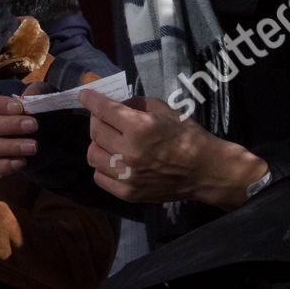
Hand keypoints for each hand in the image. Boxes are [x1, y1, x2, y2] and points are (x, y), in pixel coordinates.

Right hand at [0, 84, 42, 178]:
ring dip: (11, 146)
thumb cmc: (32, 105)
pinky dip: (3, 166)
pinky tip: (22, 162)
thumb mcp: (38, 93)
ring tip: (34, 146)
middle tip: (33, 125)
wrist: (37, 130)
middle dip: (10, 126)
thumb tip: (29, 99)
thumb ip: (35, 92)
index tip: (20, 107)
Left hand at [81, 93, 268, 209]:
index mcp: (139, 127)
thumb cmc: (186, 135)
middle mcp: (129, 152)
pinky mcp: (128, 193)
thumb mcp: (163, 109)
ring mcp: (127, 175)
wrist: (205, 171)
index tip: (84, 95)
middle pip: (95, 130)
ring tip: (111, 141)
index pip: (102, 109)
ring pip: (93, 154)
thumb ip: (135, 104)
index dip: (90, 99)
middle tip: (106, 118)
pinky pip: (100, 177)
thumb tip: (113, 104)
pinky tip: (115, 160)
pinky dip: (103, 166)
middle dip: (97, 119)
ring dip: (99, 143)